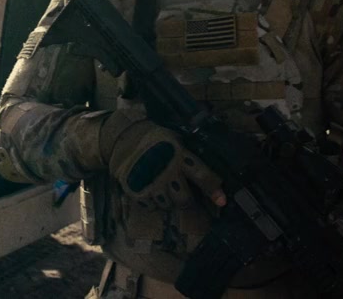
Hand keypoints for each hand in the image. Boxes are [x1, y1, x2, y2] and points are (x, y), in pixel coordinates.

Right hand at [107, 120, 225, 210]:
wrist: (121, 136)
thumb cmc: (152, 136)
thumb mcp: (174, 138)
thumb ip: (188, 154)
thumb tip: (211, 167)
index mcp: (179, 156)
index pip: (203, 176)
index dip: (214, 190)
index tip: (222, 201)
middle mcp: (167, 171)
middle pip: (185, 199)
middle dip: (187, 201)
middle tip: (183, 195)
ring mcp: (150, 183)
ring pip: (167, 205)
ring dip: (168, 201)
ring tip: (163, 189)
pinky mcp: (136, 191)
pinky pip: (150, 206)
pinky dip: (152, 202)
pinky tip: (149, 190)